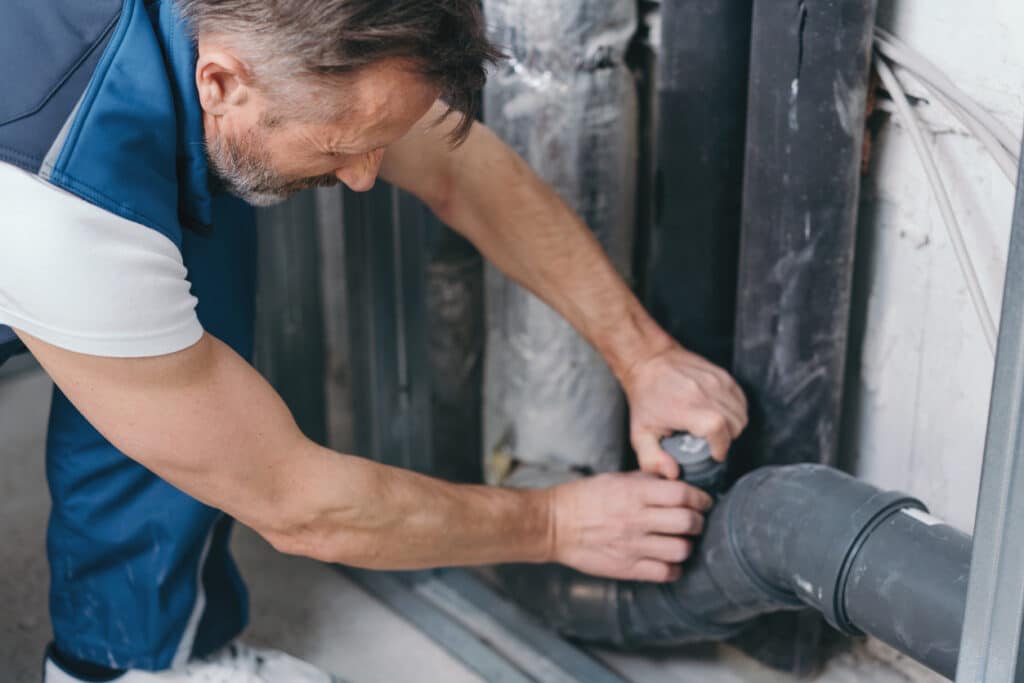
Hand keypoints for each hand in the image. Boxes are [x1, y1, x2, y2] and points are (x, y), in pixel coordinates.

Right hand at [549, 472, 711, 581]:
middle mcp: (636, 519)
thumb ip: (646, 481)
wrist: (555, 525)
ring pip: (681, 550)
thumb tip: (675, 482)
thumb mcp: (615, 479)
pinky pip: (665, 572)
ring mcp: (632, 546)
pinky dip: (673, 568)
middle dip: (698, 522)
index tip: (702, 502)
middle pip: (687, 522)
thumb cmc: (584, 498)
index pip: (682, 494)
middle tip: (695, 522)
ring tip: (681, 542)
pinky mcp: (627, 568)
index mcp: (634, 493)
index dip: (699, 498)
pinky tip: (668, 560)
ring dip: (687, 545)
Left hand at [624, 343, 747, 477]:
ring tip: (714, 429)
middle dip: (727, 439)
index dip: (720, 447)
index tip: (713, 454)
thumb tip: (673, 474)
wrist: (649, 361)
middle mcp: (705, 391)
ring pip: (742, 413)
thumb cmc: (645, 397)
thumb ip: (652, 459)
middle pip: (735, 424)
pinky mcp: (723, 374)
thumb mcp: (640, 433)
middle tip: (711, 443)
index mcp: (686, 407)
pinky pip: (741, 399)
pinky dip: (735, 410)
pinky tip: (719, 414)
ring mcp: (716, 380)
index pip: (719, 430)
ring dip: (733, 426)